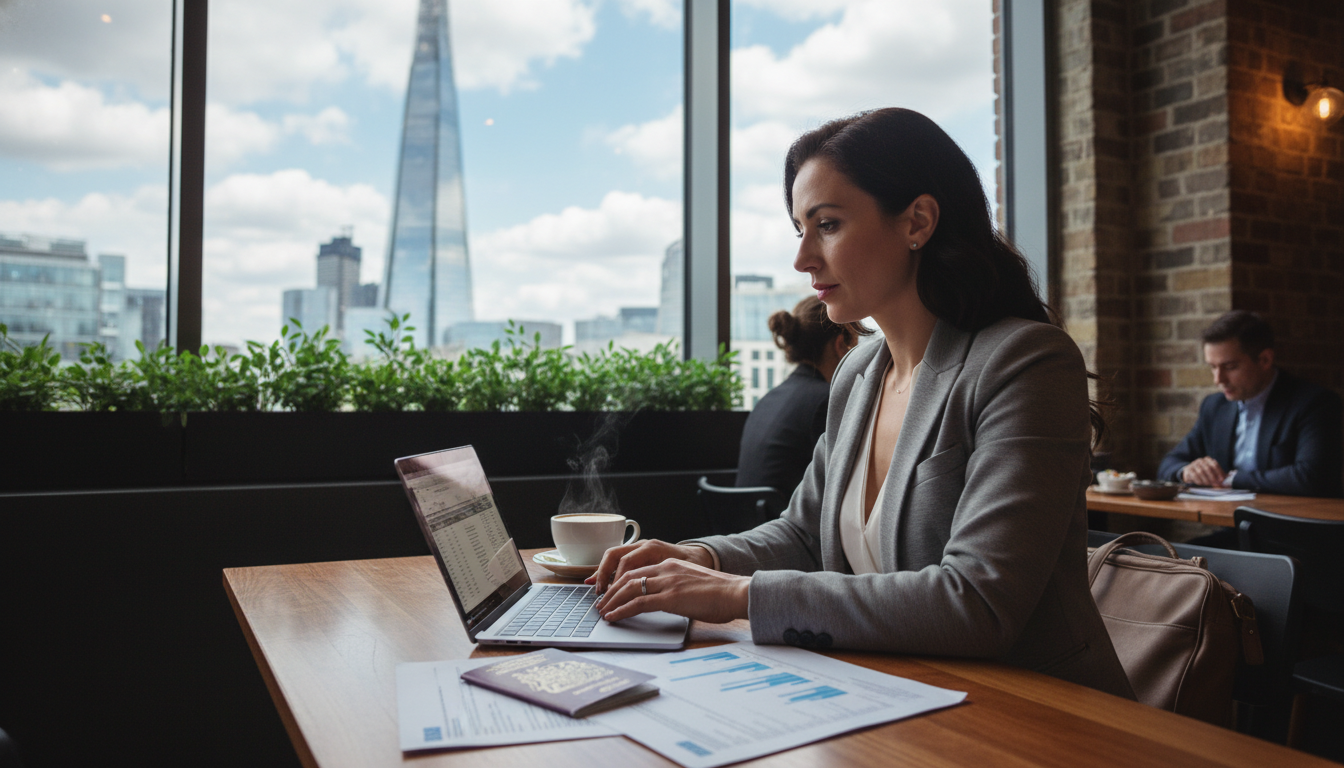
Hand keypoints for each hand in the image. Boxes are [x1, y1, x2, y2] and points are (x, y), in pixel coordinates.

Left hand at [593, 557, 749, 624]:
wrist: (736, 592)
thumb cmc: (721, 593)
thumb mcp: (692, 583)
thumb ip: (676, 586)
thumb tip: (665, 600)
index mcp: (671, 564)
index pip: (636, 570)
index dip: (619, 582)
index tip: (610, 592)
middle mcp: (666, 568)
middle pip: (627, 577)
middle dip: (610, 591)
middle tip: (600, 604)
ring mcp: (667, 582)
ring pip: (628, 588)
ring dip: (612, 601)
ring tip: (603, 612)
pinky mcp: (670, 597)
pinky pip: (637, 603)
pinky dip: (621, 610)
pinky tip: (614, 617)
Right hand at [1182, 457, 1226, 486]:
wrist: (1189, 471)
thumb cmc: (1203, 473)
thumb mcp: (1211, 472)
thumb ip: (1218, 474)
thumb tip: (1227, 478)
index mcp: (1207, 460)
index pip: (1214, 464)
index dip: (1219, 472)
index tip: (1222, 479)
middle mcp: (1200, 460)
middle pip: (1208, 468)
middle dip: (1213, 477)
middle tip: (1216, 484)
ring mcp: (1193, 464)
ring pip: (1201, 472)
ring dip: (1206, 480)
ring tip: (1209, 484)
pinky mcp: (1188, 470)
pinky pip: (1194, 475)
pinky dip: (1198, 480)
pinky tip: (1201, 484)